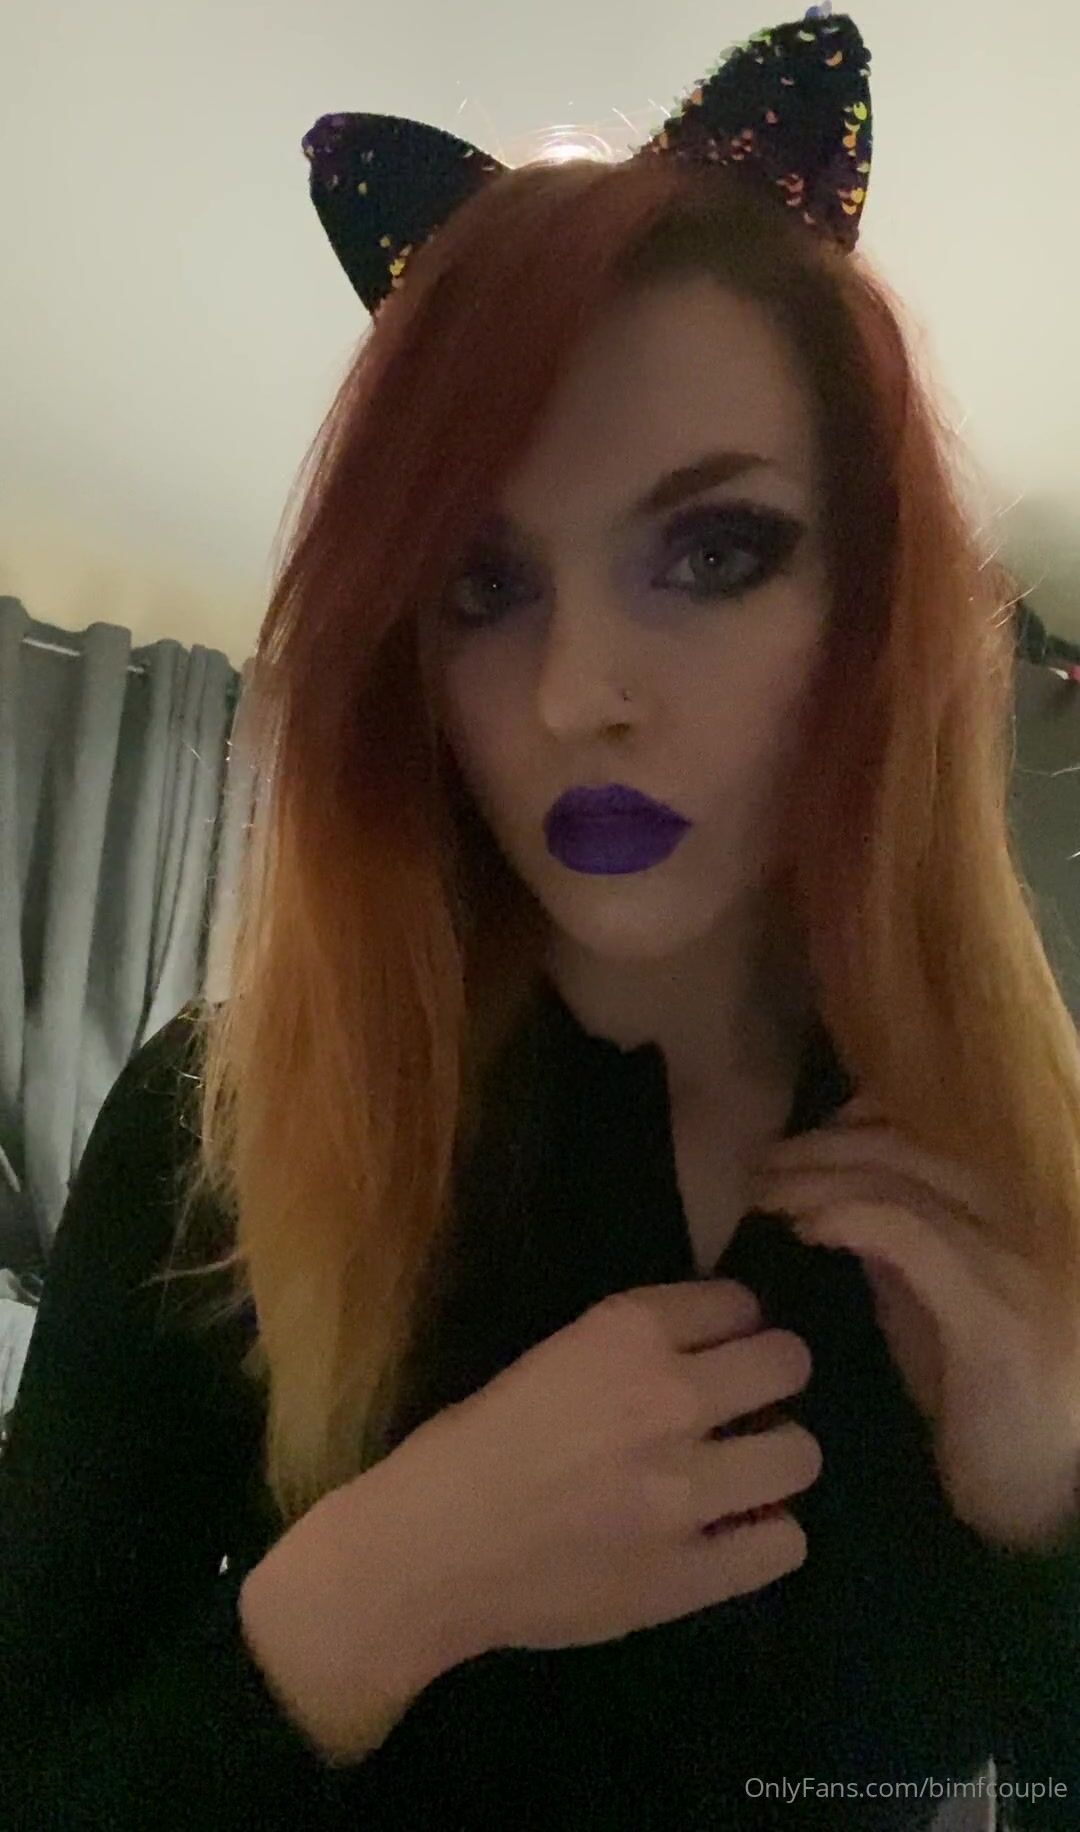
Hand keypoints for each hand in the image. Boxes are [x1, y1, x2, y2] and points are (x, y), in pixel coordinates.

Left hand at [748, 1095, 1079, 1550]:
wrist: (1040, 1494)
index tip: (792, 1144)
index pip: (929, 1132)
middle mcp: (1026, 1217)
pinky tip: (805, 1227)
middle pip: (908, 1145)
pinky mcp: (992, 1307)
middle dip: (822, 1147)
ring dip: (819, 1179)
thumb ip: (901, 1243)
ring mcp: (1015, 1258)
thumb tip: (831, 1191)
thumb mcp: (936, 1303)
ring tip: (765, 1194)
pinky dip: (846, 1218)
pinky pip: (907, 1234)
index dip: (853, 1126)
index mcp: (1015, 1209)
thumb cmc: (984, 1403)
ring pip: (900, 1179)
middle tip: (761, 1166)